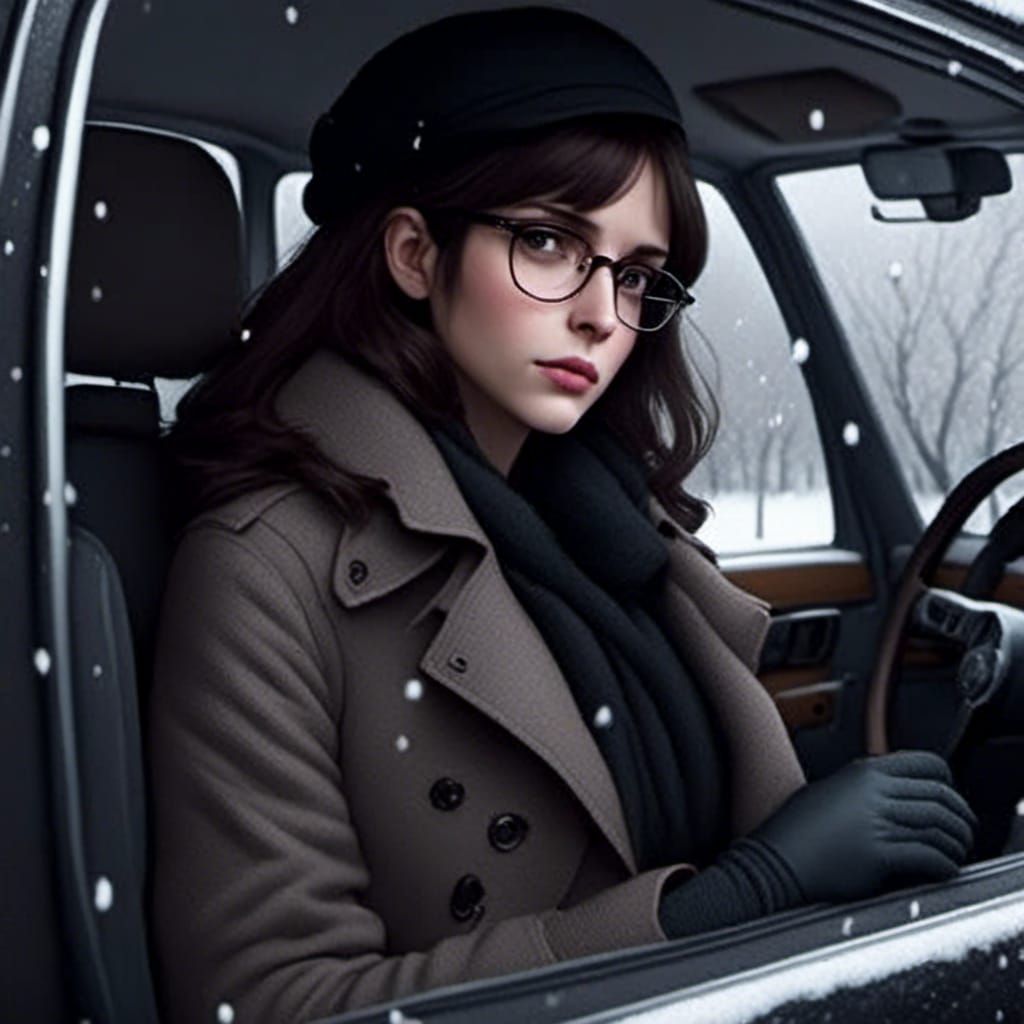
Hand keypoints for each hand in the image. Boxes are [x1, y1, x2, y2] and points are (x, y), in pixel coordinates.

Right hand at [750, 750, 977, 903]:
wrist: (775, 859)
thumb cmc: (794, 829)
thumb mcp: (829, 789)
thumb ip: (864, 787)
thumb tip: (896, 796)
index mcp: (864, 771)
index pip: (928, 766)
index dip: (949, 784)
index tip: (952, 798)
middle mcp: (873, 792)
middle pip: (941, 798)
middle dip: (961, 818)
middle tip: (964, 832)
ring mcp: (876, 823)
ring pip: (940, 827)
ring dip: (956, 844)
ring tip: (955, 853)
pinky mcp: (878, 855)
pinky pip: (928, 857)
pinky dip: (945, 865)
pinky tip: (943, 869)